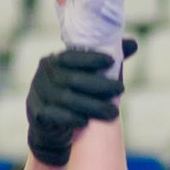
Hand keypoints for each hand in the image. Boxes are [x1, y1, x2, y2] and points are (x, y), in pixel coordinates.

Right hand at [24, 47, 125, 166]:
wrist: (49, 125)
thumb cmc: (72, 94)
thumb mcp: (84, 76)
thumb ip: (105, 61)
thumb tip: (133, 44)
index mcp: (53, 61)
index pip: (71, 56)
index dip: (90, 58)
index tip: (111, 61)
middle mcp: (43, 75)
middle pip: (72, 79)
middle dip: (99, 85)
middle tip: (121, 89)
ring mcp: (37, 95)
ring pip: (66, 99)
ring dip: (92, 106)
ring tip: (114, 112)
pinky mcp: (36, 114)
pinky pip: (53, 115)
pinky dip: (70, 118)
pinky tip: (86, 122)